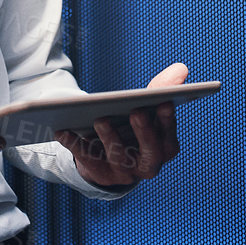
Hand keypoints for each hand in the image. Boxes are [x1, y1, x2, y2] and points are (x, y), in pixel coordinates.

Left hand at [55, 62, 187, 189]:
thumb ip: (161, 90)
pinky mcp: (101, 175)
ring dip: (111, 138)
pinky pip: (89, 161)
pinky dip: (76, 146)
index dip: (168, 120)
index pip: (169, 136)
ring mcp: (125, 172)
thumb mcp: (146, 109)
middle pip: (150, 151)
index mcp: (164, 148)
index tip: (165, 102)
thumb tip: (181, 69)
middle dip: (144, 132)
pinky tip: (64, 131)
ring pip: (119, 157)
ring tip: (100, 119)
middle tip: (137, 112)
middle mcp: (148, 164)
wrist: (110, 159)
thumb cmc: (132, 127)